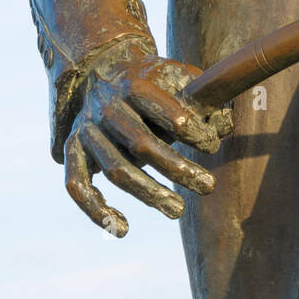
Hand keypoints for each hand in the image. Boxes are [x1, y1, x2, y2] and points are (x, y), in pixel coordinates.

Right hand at [64, 51, 232, 236]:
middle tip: (208, 186)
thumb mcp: (176, 74)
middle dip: (177, 168)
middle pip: (141, 144)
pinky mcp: (73, 150)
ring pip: (115, 169)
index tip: (212, 145)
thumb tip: (226, 123)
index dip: (190, 130)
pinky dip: (96, 210)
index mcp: (133, 85)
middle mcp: (106, 107)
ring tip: (178, 210)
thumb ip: (201, 96)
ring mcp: (86, 130)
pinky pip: (77, 185)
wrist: (100, 69)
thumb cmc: (151, 79)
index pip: (162, 109)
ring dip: (148, 193)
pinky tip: (122, 229)